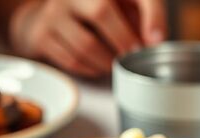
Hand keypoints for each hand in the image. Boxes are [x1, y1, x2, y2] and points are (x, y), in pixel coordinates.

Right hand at [10, 0, 165, 76]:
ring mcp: (54, 12)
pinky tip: (99, 66)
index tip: (156, 40)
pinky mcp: (43, 35)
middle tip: (133, 55)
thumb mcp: (125, 6)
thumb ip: (146, 16)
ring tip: (116, 63)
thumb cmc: (97, 11)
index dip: (151, 14)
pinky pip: (72, 60)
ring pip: (86, 44)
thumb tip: (156, 40)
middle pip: (101, 11)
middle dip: (123, 40)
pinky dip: (91, 69)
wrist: (49, 17)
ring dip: (107, 61)